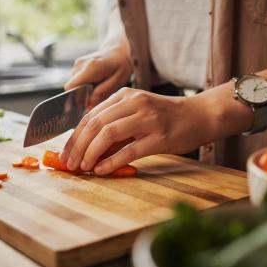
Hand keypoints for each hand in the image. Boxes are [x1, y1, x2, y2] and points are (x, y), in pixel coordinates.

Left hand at [61, 87, 213, 174]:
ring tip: (84, 168)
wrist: (200, 115)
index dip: (74, 137)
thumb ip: (114, 127)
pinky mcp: (160, 137)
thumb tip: (87, 150)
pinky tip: (102, 170)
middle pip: (95, 124)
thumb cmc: (166, 118)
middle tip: (70, 164)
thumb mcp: (137, 114)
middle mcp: (134, 103)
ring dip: (91, 153)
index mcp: (124, 96)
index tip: (65, 153)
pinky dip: (112, 162)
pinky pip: (129, 150)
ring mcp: (147, 119)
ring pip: (108, 134)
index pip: (90, 116)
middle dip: (78, 146)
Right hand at [64, 43, 132, 107]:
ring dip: (85, 90)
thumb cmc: (120, 65)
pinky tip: (96, 81)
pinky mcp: (77, 66)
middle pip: (72, 88)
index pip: (71, 87)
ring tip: (99, 85)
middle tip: (98, 93)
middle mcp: (80, 65)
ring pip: (75, 86)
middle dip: (83, 95)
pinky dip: (85, 85)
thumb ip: (102, 92)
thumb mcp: (118, 80)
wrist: (117, 51)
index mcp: (90, 68)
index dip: (77, 98)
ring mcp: (77, 64)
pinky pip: (77, 81)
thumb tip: (89, 105)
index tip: (88, 102)